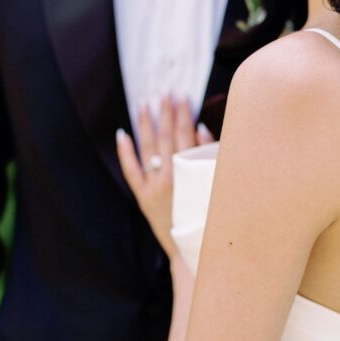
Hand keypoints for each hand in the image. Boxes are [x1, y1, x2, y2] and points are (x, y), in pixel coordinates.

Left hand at [116, 96, 213, 256]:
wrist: (195, 249)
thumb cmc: (212, 215)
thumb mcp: (217, 183)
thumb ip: (210, 155)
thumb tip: (201, 127)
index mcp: (190, 172)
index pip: (185, 133)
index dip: (183, 113)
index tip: (183, 95)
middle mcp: (170, 176)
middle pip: (165, 136)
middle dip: (165, 111)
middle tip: (163, 91)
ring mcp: (153, 186)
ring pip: (147, 148)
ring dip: (145, 123)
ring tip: (144, 103)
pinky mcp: (143, 197)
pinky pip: (131, 170)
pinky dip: (126, 152)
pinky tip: (122, 133)